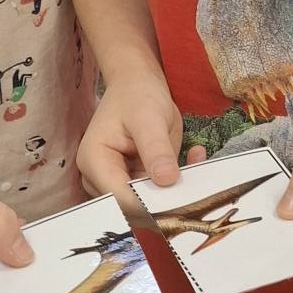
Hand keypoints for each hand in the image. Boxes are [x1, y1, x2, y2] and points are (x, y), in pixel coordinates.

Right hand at [78, 75, 185, 221]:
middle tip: (197, 181)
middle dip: (167, 199)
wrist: (138, 85)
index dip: (150, 205)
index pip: (120, 198)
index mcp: (95, 162)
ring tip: (197, 160)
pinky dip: (180, 181)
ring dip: (177, 189)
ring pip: (149, 204)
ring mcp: (119, 183)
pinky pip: (159, 194)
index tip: (182, 201)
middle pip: (133, 207)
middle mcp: (101, 178)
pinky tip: (195, 156)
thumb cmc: (137, 96)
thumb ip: (156, 149)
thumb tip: (166, 181)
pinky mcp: (137, 184)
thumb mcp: (148, 118)